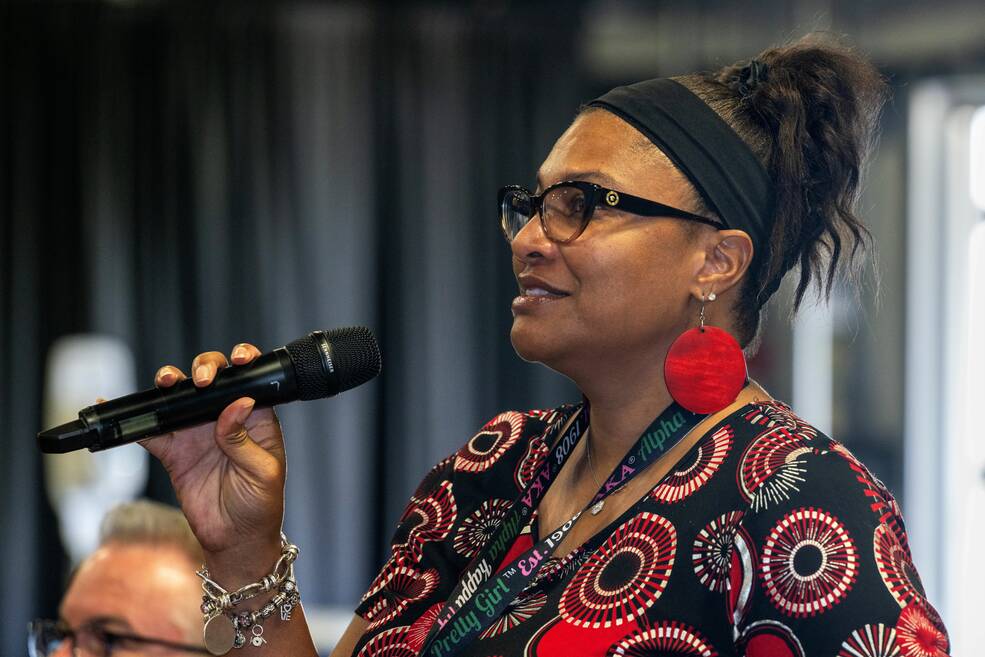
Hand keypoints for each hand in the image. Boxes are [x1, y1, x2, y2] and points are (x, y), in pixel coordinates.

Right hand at [140, 343, 285, 581]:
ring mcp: (198, 433)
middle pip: (211, 380)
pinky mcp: (175, 452)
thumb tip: (237, 405)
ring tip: (166, 382)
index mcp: (256, 418)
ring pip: (180, 398)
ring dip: (171, 384)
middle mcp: (226, 419)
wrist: (235, 540)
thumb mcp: (263, 473)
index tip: (238, 360)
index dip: (243, 363)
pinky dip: (136, 421)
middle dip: (204, 369)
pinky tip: (121, 411)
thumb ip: (245, 440)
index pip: (249, 381)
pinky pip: (152, 431)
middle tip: (201, 380)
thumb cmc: (261, 505)